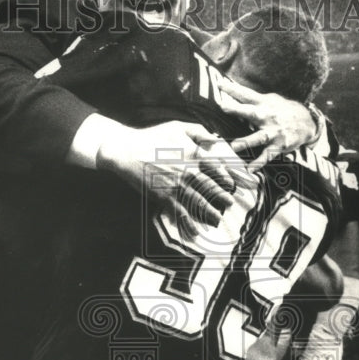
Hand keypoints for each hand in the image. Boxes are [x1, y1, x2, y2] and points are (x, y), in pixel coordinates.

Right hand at [97, 121, 240, 239]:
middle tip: (230, 204)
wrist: (127, 150)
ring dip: (210, 213)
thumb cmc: (152, 137)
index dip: (227, 177)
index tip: (232, 184)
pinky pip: (180, 213)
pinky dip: (189, 224)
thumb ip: (199, 132)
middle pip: (212, 187)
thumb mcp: (177, 127)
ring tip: (217, 219)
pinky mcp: (165, 197)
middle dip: (223, 197)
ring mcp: (177, 185)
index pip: (218, 168)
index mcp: (194, 154)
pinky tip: (195, 232)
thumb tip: (216, 139)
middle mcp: (189, 171)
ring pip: (199, 202)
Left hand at [216, 80, 318, 158]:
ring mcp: (273, 132)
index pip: (246, 94)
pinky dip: (259, 163)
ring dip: (246, 142)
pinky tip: (249, 170)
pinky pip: (267, 156)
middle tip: (222, 107)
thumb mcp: (270, 99)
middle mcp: (268, 116)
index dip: (233, 89)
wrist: (307, 122)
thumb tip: (231, 92)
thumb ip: (252, 98)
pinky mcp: (278, 146)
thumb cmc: (282, 110)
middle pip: (251, 113)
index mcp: (264, 103)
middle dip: (237, 110)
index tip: (219, 84)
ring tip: (233, 147)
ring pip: (258, 137)